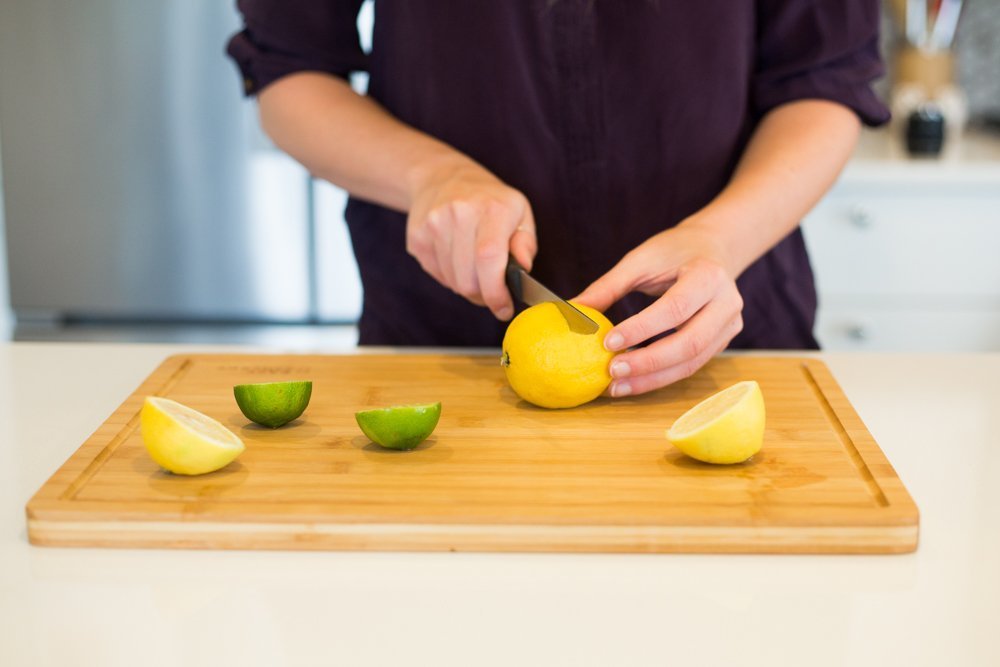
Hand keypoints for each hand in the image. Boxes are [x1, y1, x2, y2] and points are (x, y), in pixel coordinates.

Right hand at [406, 157, 536, 319]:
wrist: (442, 177)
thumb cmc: (489, 201)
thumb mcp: (519, 212)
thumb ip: (526, 244)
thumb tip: (522, 270)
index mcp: (491, 208)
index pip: (489, 259)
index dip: (495, 292)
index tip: (503, 308)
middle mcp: (459, 213)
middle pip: (468, 280)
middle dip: (483, 295)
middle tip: (492, 289)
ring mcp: (433, 225)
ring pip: (453, 282)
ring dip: (466, 285)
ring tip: (473, 266)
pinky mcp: (417, 238)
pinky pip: (437, 275)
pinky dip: (450, 276)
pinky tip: (456, 257)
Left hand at [574, 223, 743, 396]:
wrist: (713, 248)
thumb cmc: (674, 251)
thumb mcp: (640, 260)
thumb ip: (608, 286)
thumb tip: (571, 311)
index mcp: (708, 275)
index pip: (675, 308)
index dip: (642, 328)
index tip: (608, 341)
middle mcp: (727, 303)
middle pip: (689, 343)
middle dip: (648, 363)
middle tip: (612, 372)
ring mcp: (730, 325)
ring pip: (692, 362)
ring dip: (653, 378)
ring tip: (618, 385)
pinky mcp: (723, 341)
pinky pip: (692, 365)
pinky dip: (661, 377)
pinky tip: (634, 381)